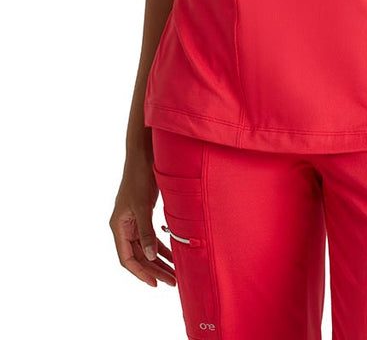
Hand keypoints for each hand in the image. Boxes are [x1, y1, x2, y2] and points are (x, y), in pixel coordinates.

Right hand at [110, 151, 176, 287]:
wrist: (143, 155)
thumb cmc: (139, 178)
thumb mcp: (143, 206)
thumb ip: (146, 232)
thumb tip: (150, 256)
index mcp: (118, 226)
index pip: (127, 258)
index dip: (140, 273)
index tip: (155, 284)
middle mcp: (123, 226)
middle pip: (138, 256)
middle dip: (154, 269)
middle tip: (171, 281)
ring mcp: (133, 221)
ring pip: (145, 248)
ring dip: (159, 260)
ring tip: (174, 273)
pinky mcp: (142, 214)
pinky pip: (151, 236)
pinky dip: (161, 245)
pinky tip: (173, 253)